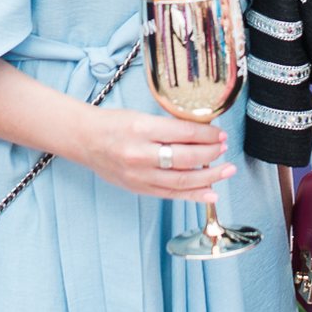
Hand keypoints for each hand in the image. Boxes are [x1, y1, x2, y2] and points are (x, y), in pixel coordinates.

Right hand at [80, 108, 235, 201]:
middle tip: (224, 149)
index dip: (207, 135)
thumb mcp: (141, 117)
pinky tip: (211, 193)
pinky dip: (194, 195)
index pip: (184, 133)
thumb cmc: (113, 124)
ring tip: (226, 170)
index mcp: (141, 128)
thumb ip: (168, 127)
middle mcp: (140, 154)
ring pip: (182, 179)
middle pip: (186, 158)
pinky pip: (171, 194)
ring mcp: (139, 175)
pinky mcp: (139, 188)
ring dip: (209, 176)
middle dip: (211, 154)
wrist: (85, 140)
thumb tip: (201, 134)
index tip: (219, 134)